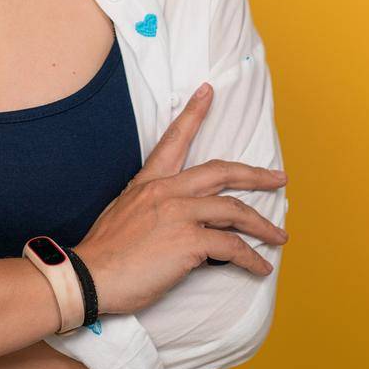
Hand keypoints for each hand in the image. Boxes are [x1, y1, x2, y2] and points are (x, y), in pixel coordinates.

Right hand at [72, 82, 288, 315]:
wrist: (89, 276)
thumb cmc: (104, 253)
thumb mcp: (125, 214)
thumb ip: (155, 207)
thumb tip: (186, 219)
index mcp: (149, 183)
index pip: (175, 140)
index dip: (194, 114)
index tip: (208, 92)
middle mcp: (167, 192)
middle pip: (222, 173)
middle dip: (256, 175)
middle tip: (278, 179)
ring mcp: (179, 214)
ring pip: (235, 211)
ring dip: (262, 225)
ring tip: (278, 235)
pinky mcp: (188, 241)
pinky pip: (232, 247)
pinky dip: (252, 258)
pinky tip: (260, 267)